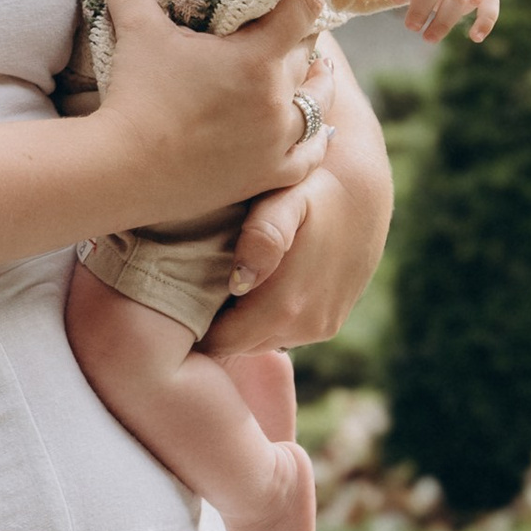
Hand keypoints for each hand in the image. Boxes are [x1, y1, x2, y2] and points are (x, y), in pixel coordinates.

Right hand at [94, 0, 330, 219]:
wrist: (123, 169)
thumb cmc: (135, 97)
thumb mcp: (136, 33)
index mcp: (256, 58)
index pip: (305, 10)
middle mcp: (276, 98)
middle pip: (309, 55)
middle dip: (300, 39)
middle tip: (287, 28)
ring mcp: (276, 141)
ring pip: (317, 104)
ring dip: (315, 84)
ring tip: (313, 71)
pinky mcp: (267, 175)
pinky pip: (310, 155)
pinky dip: (315, 140)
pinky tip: (316, 130)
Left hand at [208, 69, 392, 356]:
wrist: (363, 186)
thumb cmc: (312, 185)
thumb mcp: (286, 198)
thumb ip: (264, 236)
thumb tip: (241, 279)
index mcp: (287, 306)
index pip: (220, 344)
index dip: (191, 328)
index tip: (168, 300)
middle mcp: (307, 326)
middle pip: (239, 344)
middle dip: (212, 324)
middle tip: (182, 290)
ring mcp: (322, 327)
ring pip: (261, 338)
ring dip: (240, 319)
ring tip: (215, 281)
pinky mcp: (331, 321)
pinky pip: (284, 329)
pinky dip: (265, 314)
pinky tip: (252, 280)